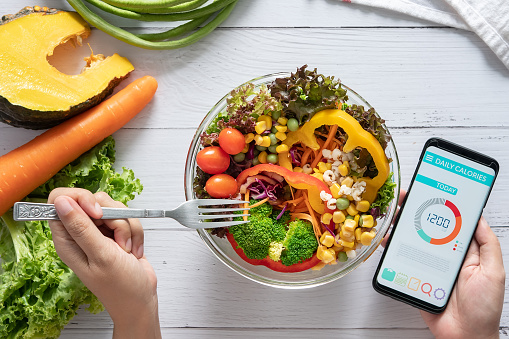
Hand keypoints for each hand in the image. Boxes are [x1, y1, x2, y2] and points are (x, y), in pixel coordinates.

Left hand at [48, 188, 160, 338]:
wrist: (142, 298)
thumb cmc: (120, 286)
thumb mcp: (101, 256)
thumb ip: (81, 227)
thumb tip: (60, 201)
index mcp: (67, 239)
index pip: (60, 201)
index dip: (80, 199)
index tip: (96, 212)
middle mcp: (81, 233)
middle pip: (93, 200)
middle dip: (112, 216)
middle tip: (116, 237)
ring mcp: (99, 232)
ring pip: (113, 208)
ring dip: (126, 227)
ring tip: (125, 248)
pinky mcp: (116, 233)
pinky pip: (127, 218)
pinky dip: (135, 232)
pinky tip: (132, 250)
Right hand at [385, 190, 504, 338]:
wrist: (465, 336)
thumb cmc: (484, 308)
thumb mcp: (494, 272)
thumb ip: (488, 244)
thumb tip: (478, 218)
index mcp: (464, 251)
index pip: (451, 223)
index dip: (441, 206)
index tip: (431, 191)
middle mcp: (444, 255)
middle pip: (428, 228)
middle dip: (416, 211)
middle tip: (404, 198)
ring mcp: (428, 265)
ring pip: (412, 241)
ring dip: (401, 227)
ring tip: (392, 214)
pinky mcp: (415, 277)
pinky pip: (401, 260)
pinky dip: (392, 249)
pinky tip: (386, 240)